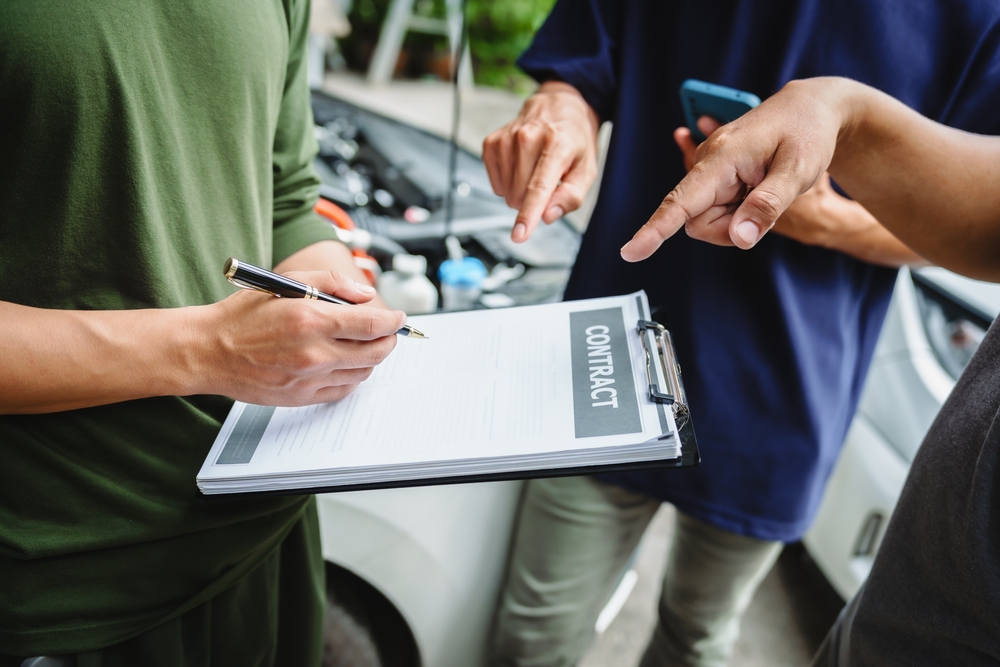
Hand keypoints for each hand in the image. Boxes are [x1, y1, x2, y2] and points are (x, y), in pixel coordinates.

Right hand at [198, 270, 405, 405]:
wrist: (208, 351)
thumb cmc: (244, 314)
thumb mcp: (287, 283)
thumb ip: (332, 284)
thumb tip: (366, 295)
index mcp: (311, 320)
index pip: (372, 325)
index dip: (393, 321)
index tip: (399, 318)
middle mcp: (313, 353)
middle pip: (375, 352)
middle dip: (389, 340)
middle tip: (389, 332)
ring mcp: (308, 378)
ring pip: (362, 372)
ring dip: (373, 358)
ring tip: (368, 345)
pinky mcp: (302, 397)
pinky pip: (343, 389)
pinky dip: (354, 376)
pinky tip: (347, 364)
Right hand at [483, 81, 599, 242]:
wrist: (557, 105)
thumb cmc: (574, 139)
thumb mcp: (587, 168)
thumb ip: (571, 196)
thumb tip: (548, 215)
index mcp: (557, 144)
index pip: (539, 187)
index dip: (528, 215)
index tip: (519, 235)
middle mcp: (528, 137)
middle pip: (520, 195)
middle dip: (533, 200)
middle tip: (547, 181)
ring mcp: (506, 139)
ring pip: (506, 192)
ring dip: (520, 191)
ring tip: (535, 170)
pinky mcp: (491, 143)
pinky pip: (495, 183)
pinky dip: (508, 182)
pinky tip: (520, 167)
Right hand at [621, 78, 846, 260]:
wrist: (810, 107)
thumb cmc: (807, 132)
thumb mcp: (799, 171)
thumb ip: (768, 206)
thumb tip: (739, 239)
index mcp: (723, 157)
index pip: (681, 201)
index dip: (656, 229)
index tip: (631, 252)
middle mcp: (709, 161)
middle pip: (697, 221)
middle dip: (729, 228)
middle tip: (766, 207)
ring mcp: (711, 168)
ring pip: (707, 217)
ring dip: (736, 217)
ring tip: (765, 190)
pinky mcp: (716, 174)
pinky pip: (717, 207)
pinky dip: (739, 207)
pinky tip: (758, 185)